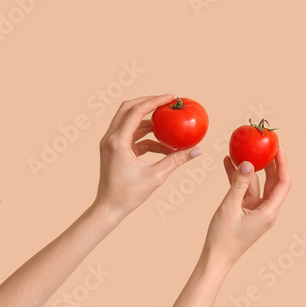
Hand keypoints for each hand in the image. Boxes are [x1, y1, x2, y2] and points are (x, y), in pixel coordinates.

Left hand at [94, 94, 201, 218]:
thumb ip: (176, 160)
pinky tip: (164, 145)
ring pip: (130, 121)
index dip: (155, 101)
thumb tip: (197, 150)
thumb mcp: (156, 176)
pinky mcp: (115, 149)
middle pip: (128, 108)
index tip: (171, 97)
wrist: (108, 208)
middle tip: (168, 102)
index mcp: (118, 142)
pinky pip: (133, 135)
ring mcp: (111, 143)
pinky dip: (148, 136)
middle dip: (149, 103)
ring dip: (150, 121)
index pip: (136, 112)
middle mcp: (111, 138)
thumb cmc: (128, 194)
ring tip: (170, 124)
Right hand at [203, 149, 290, 266]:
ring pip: (257, 184)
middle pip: (273, 181)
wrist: (215, 259)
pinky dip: (239, 179)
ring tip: (242, 151)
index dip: (283, 163)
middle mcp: (267, 210)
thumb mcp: (230, 207)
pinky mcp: (247, 212)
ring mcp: (257, 211)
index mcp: (269, 212)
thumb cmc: (223, 238)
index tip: (278, 148)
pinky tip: (229, 165)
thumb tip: (248, 163)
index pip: (283, 183)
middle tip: (264, 145)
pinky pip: (246, 191)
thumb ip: (239, 184)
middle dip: (269, 163)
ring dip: (250, 169)